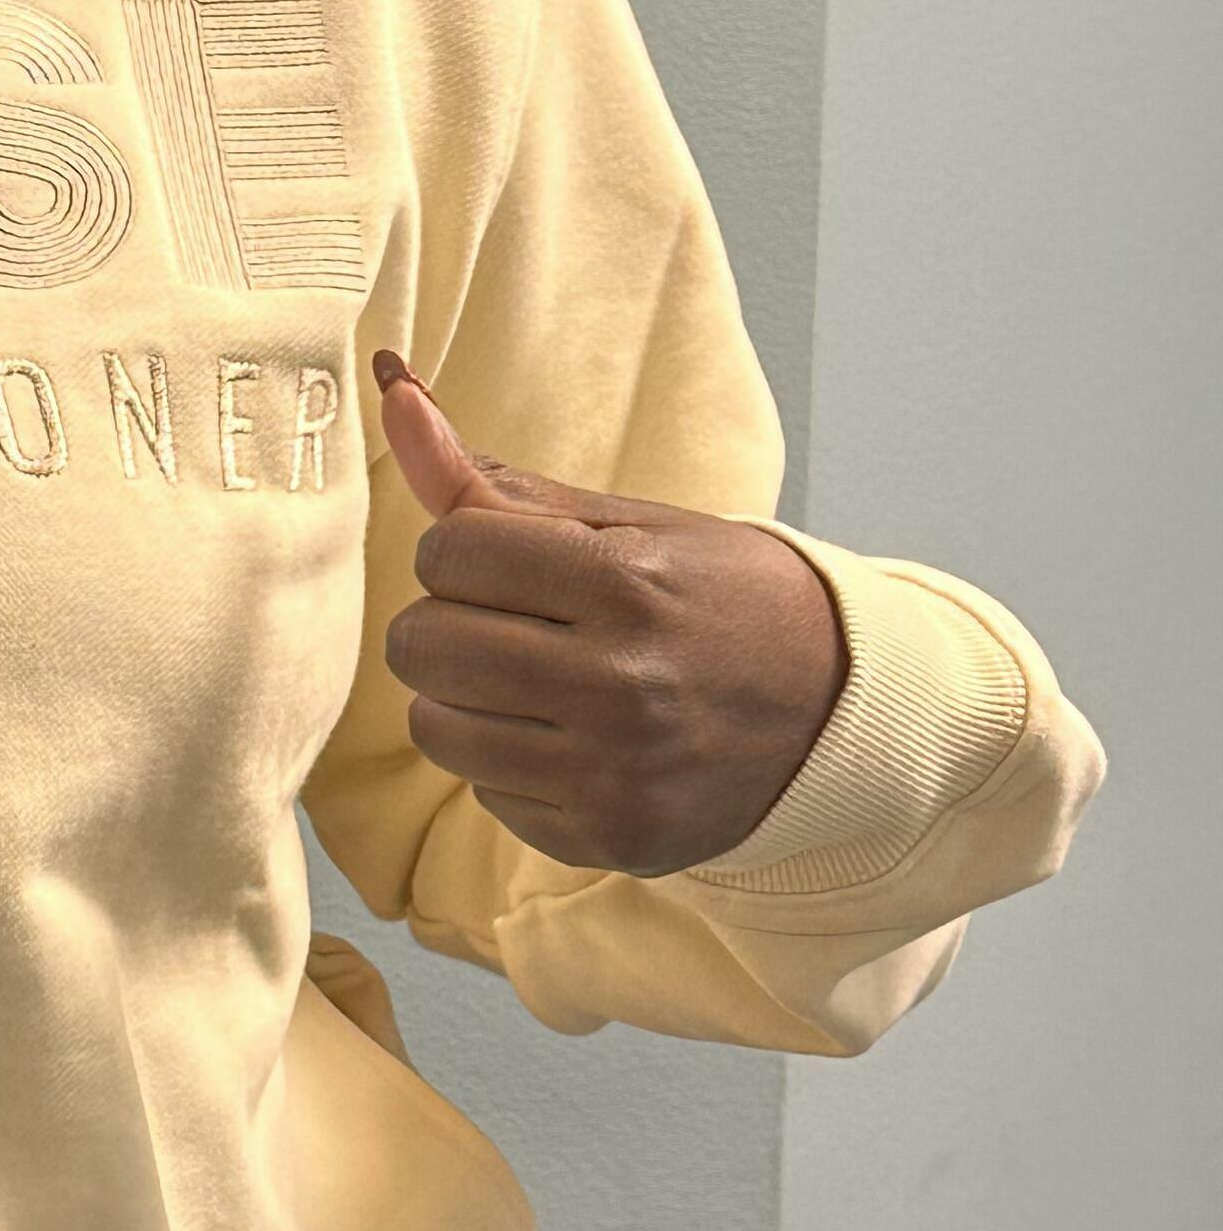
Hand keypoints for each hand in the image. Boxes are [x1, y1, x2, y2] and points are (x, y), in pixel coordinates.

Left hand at [370, 352, 846, 877]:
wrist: (838, 710)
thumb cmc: (720, 597)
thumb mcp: (628, 522)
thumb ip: (495, 479)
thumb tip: (392, 392)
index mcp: (626, 582)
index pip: (449, 551)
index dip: (459, 551)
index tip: (502, 561)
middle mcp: (620, 683)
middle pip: (422, 645)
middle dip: (445, 623)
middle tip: (508, 623)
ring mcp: (615, 772)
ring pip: (436, 727)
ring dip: (462, 700)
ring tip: (531, 683)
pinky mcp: (610, 838)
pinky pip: (485, 794)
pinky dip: (507, 765)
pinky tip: (569, 740)